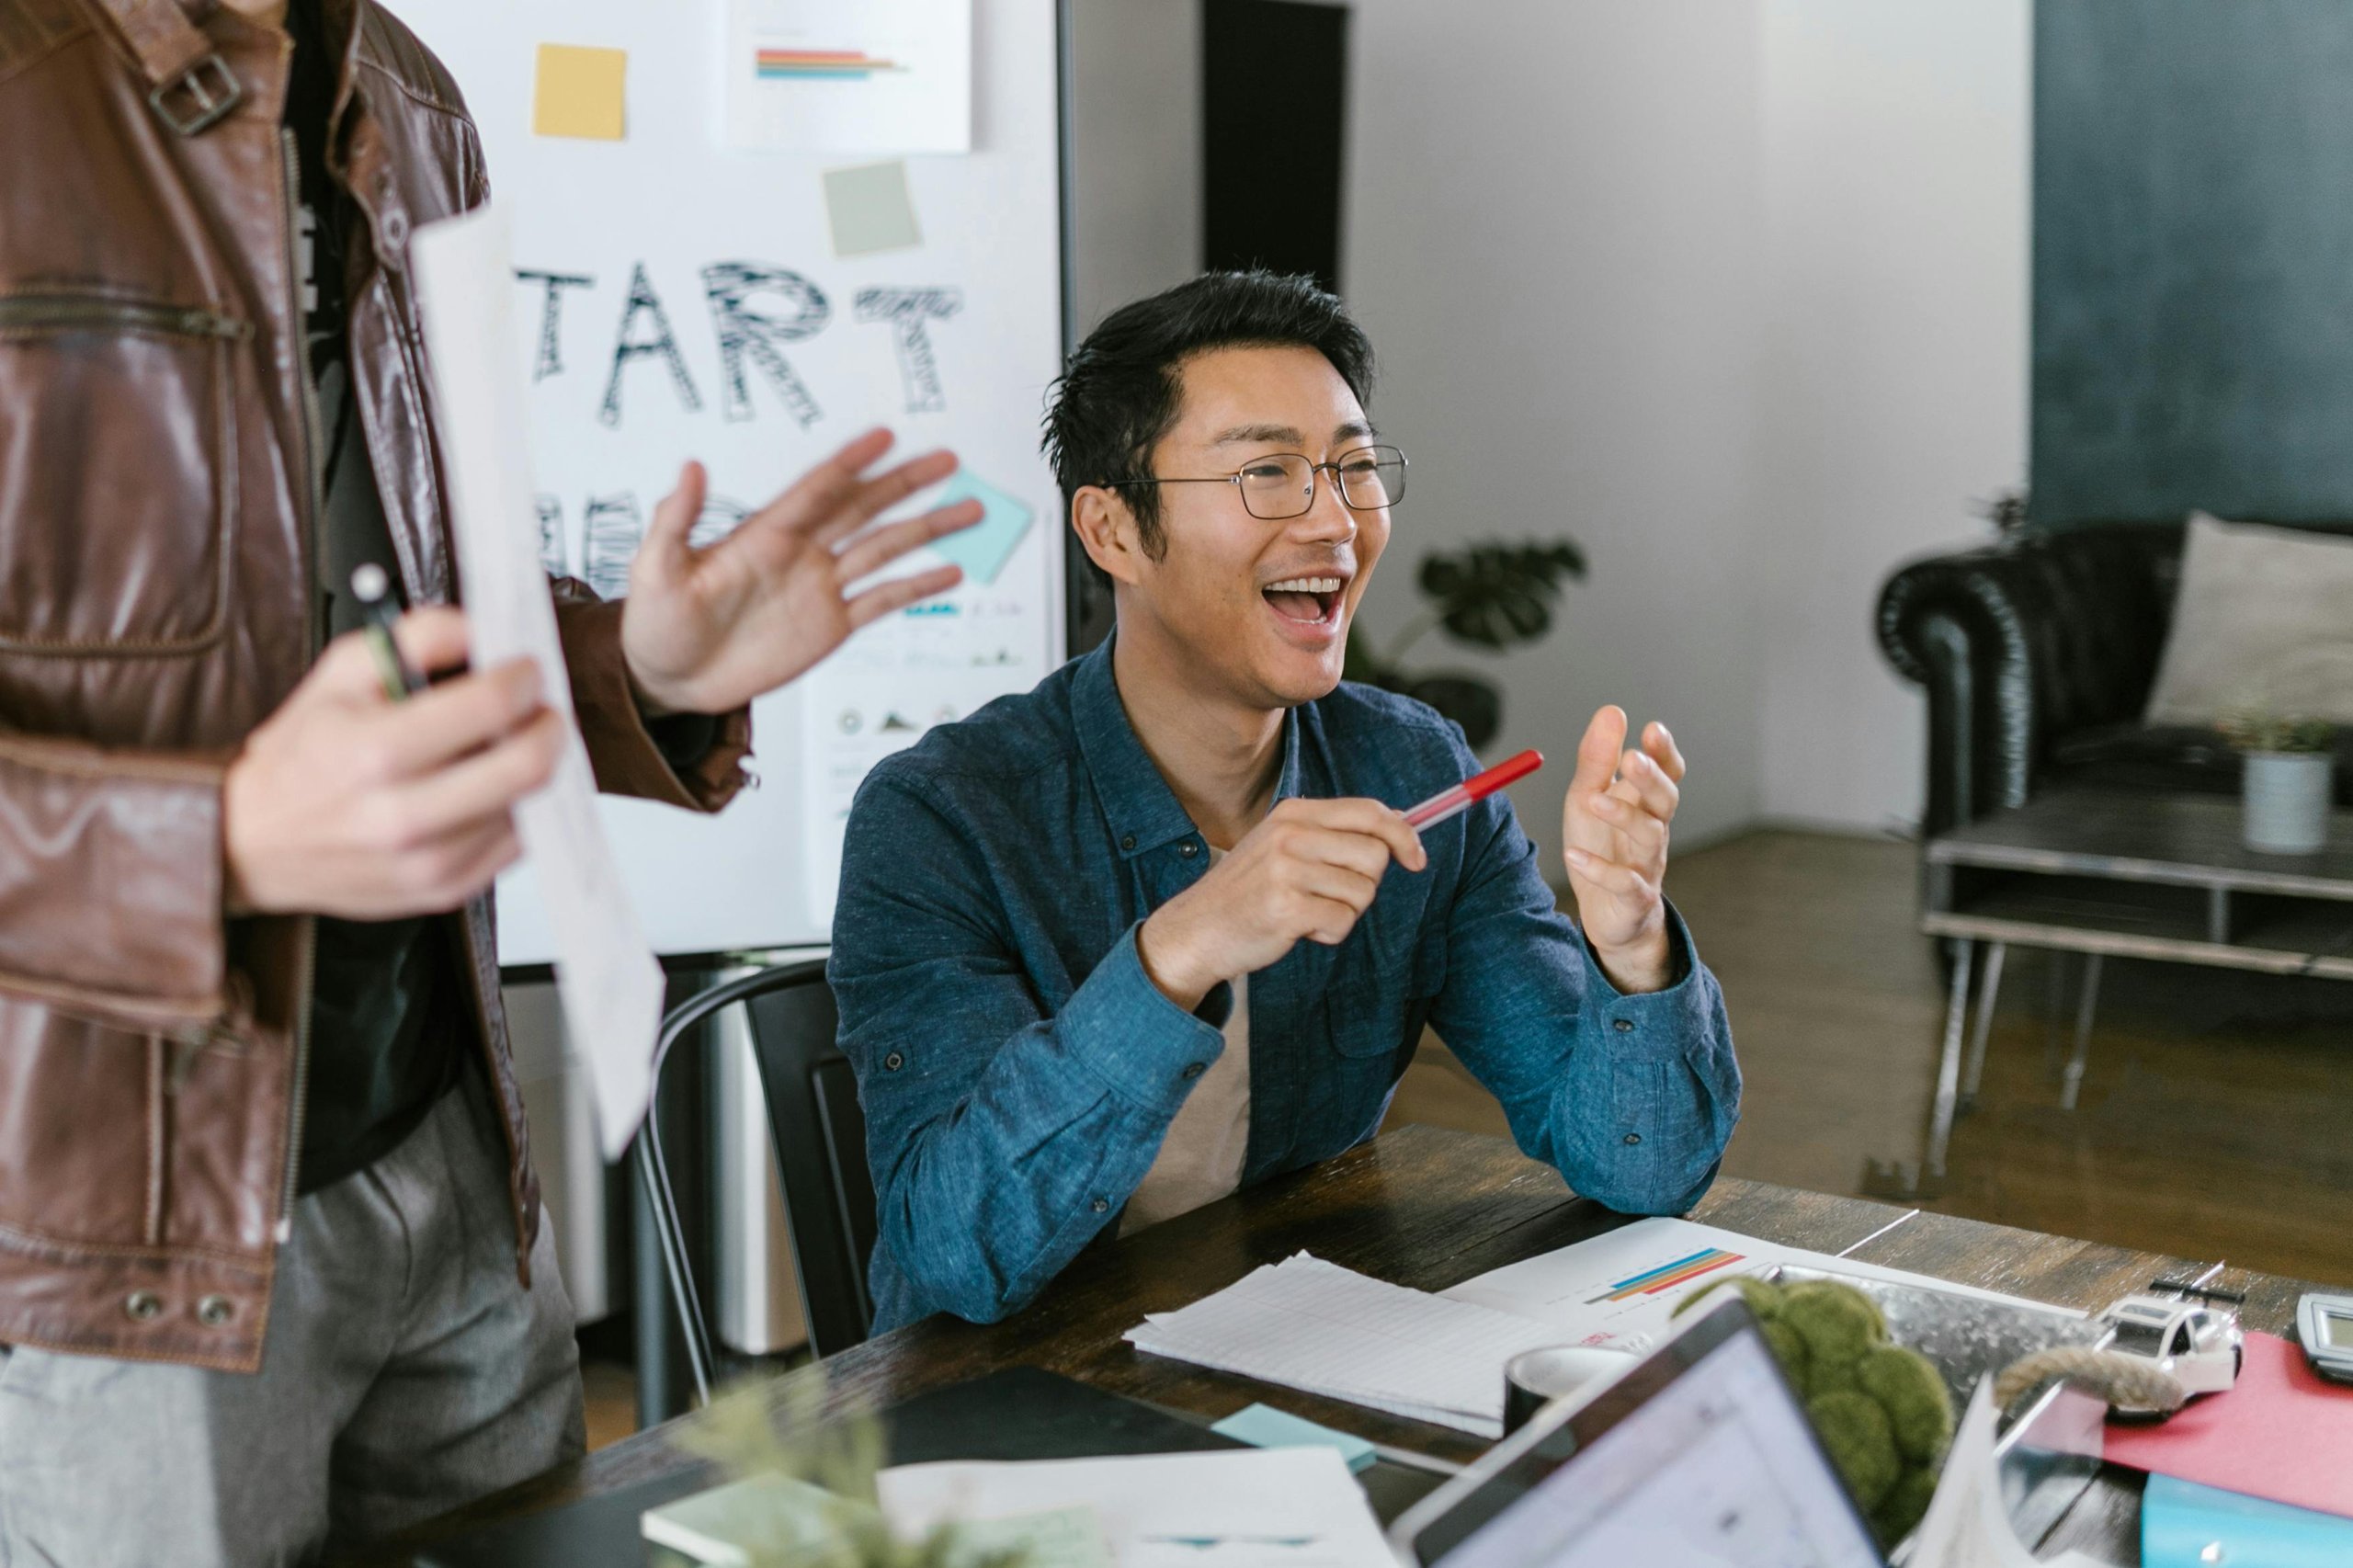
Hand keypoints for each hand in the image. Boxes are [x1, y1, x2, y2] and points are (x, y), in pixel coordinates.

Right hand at [223, 609, 564, 918]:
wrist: (254, 841)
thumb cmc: (300, 757)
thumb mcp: (338, 674)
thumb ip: (414, 637)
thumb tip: (478, 628)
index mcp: (376, 753)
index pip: (492, 707)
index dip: (523, 678)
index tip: (524, 669)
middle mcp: (404, 816)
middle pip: (528, 766)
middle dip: (548, 725)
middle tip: (539, 708)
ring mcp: (428, 861)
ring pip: (530, 806)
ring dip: (536, 768)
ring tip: (513, 745)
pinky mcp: (444, 890)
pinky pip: (517, 845)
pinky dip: (518, 809)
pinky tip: (493, 787)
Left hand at [619, 430, 983, 715]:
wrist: (667, 679)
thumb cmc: (654, 622)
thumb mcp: (655, 568)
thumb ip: (676, 520)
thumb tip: (690, 468)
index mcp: (763, 535)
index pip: (817, 490)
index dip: (850, 463)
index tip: (883, 436)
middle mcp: (801, 553)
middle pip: (863, 509)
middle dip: (905, 484)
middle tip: (947, 459)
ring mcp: (820, 588)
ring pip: (884, 550)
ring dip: (927, 530)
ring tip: (969, 510)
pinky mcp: (829, 625)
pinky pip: (880, 601)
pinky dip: (916, 587)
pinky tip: (950, 573)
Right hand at [1136, 798, 1427, 1009]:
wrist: (1197, 928)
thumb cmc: (1250, 890)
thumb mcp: (1283, 844)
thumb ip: (1332, 834)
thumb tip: (1397, 828)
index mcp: (1294, 812)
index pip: (1370, 812)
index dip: (1403, 835)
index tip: (1416, 859)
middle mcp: (1290, 834)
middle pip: (1375, 855)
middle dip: (1365, 883)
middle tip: (1329, 893)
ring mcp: (1286, 871)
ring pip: (1363, 893)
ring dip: (1344, 912)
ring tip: (1307, 911)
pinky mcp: (1286, 908)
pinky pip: (1343, 922)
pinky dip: (1329, 932)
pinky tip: (1300, 928)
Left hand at [1561, 705, 1685, 992]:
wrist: (1605, 912)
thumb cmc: (1601, 845)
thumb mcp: (1589, 796)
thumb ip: (1598, 758)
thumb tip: (1612, 711)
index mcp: (1644, 802)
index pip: (1667, 773)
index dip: (1664, 752)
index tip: (1653, 729)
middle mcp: (1653, 830)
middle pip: (1665, 800)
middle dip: (1652, 778)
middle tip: (1633, 758)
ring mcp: (1647, 864)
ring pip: (1650, 837)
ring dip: (1624, 816)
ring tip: (1594, 800)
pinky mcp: (1634, 898)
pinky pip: (1625, 884)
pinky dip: (1600, 869)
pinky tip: (1574, 855)